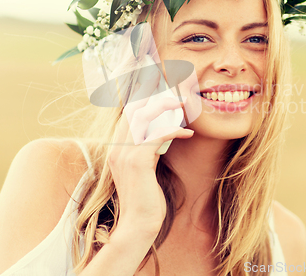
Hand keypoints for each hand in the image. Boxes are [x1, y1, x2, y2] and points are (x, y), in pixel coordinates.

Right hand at [107, 70, 193, 238]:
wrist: (138, 225)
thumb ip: (148, 148)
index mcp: (116, 147)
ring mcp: (124, 154)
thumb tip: (161, 132)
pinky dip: (174, 129)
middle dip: (151, 92)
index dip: (138, 94)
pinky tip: (188, 131)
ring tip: (184, 104)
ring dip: (166, 107)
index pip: (125, 112)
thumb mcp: (145, 167)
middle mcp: (116, 147)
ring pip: (144, 117)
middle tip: (169, 81)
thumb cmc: (146, 198)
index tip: (153, 79)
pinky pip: (157, 135)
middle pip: (133, 108)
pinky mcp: (137, 162)